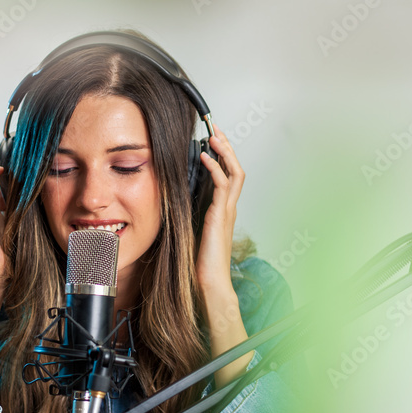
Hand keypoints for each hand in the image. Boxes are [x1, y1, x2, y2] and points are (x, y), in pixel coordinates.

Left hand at [195, 122, 244, 294]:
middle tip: (216, 130)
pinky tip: (205, 156)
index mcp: (223, 211)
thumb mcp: (192, 231)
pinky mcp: (221, 215)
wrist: (210, 282)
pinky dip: (215, 167)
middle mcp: (229, 208)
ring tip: (214, 136)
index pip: (229, 175)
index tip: (212, 141)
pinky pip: (223, 185)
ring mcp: (227, 211)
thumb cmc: (201, 263)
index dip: (223, 156)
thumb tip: (175, 201)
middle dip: (227, 147)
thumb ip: (189, 215)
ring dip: (225, 152)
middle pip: (236, 168)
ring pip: (235, 172)